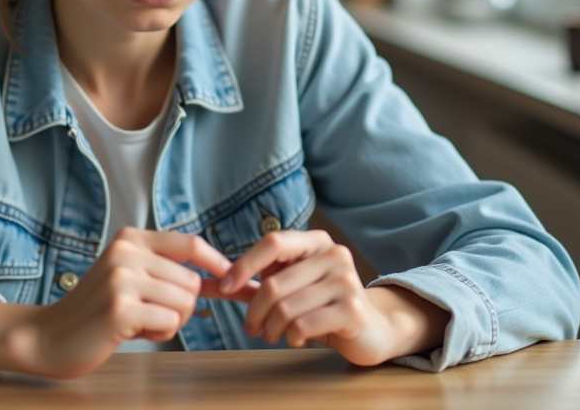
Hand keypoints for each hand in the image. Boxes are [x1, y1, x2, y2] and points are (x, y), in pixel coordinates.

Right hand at [18, 228, 233, 377]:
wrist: (49, 336)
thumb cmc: (97, 310)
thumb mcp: (132, 278)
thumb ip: (171, 273)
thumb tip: (227, 277)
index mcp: (131, 238)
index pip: (190, 244)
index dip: (219, 264)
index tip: (237, 282)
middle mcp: (126, 251)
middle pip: (192, 281)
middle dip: (183, 306)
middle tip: (150, 313)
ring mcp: (121, 278)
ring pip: (185, 303)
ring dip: (170, 322)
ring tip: (138, 321)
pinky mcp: (120, 307)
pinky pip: (170, 322)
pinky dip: (159, 333)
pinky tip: (131, 331)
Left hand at [211, 230, 449, 365]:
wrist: (372, 328)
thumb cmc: (321, 305)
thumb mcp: (288, 288)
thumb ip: (251, 283)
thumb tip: (208, 283)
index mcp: (315, 241)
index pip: (272, 242)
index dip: (244, 264)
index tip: (224, 286)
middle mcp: (333, 254)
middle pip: (274, 284)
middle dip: (255, 312)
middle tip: (251, 328)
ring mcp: (346, 281)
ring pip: (286, 308)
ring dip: (271, 328)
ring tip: (273, 334)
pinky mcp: (352, 309)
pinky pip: (304, 324)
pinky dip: (291, 337)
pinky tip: (296, 338)